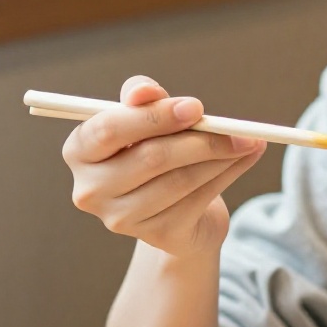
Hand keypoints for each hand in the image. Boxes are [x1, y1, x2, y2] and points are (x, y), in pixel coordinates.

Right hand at [61, 75, 265, 258]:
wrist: (176, 208)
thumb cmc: (154, 150)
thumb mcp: (146, 118)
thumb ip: (143, 98)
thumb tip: (145, 91)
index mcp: (79, 151)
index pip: (109, 129)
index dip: (154, 117)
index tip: (196, 107)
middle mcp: (90, 190)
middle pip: (151, 158)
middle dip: (199, 139)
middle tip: (235, 128)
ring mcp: (120, 218)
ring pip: (180, 180)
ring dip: (221, 157)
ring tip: (246, 141)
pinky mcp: (156, 235)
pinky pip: (198, 199)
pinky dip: (228, 175)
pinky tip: (244, 159)